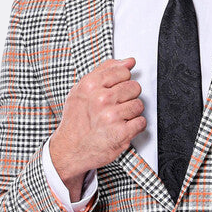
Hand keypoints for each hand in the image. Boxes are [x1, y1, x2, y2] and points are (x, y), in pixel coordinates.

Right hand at [50, 57, 145, 198]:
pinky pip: (141, 122)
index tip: (114, 91)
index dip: (121, 82)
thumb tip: (129, 61)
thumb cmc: (76, 121)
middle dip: (127, 97)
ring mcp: (112, 117)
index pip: (123, 71)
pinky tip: (121, 128)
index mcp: (91, 85)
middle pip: (134, 87)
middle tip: (115, 107)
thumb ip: (105, 71)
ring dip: (131, 113)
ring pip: (139, 105)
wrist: (70, 150)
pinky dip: (134, 127)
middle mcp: (101, 100)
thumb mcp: (82, 90)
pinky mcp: (121, 134)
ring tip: (117, 119)